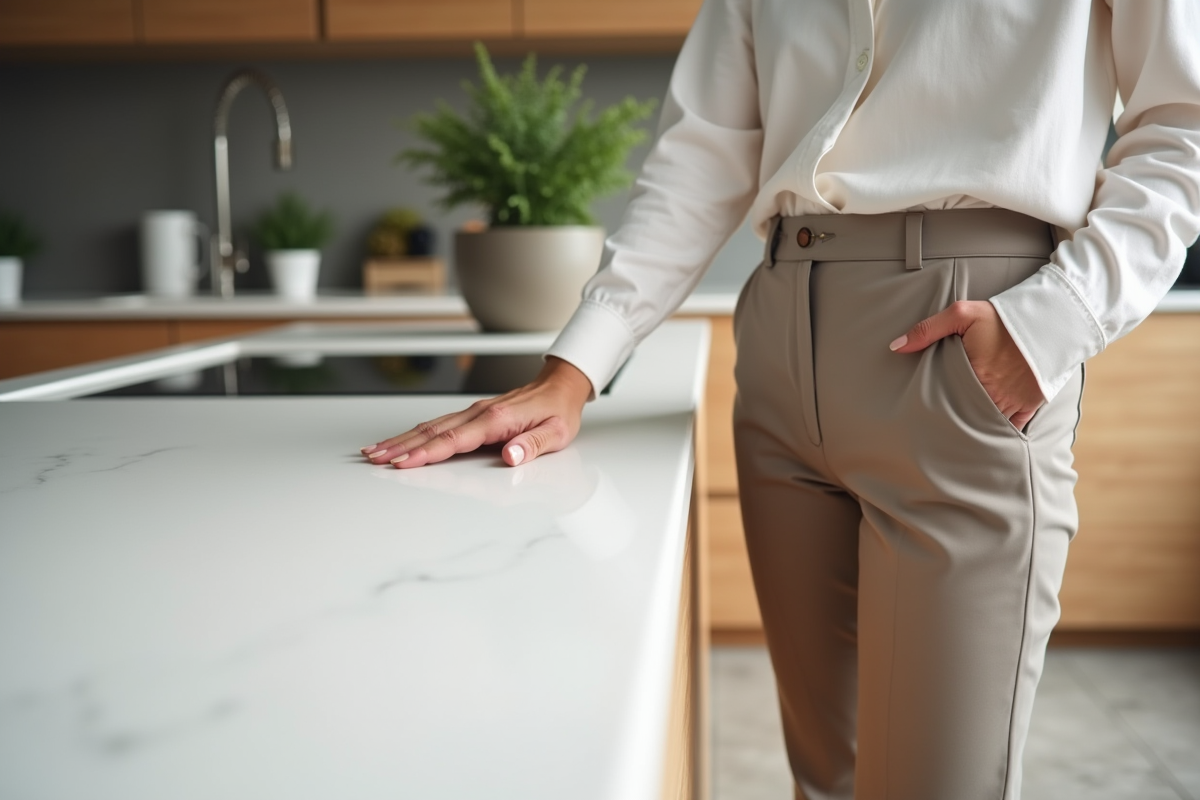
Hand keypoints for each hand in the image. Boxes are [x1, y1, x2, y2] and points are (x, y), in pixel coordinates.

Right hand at [360, 356, 592, 468]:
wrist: (561, 387)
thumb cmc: (559, 412)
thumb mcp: (556, 434)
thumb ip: (533, 446)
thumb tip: (511, 457)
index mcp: (497, 420)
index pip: (455, 440)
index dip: (427, 453)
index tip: (403, 463)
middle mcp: (479, 413)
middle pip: (432, 432)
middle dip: (401, 446)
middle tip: (375, 459)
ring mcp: (473, 413)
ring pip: (430, 427)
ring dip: (401, 439)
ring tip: (375, 451)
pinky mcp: (472, 415)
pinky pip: (438, 425)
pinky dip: (415, 433)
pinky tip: (401, 440)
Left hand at [889, 300, 1044, 429]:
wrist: (1051, 319)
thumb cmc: (1002, 317)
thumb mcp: (963, 314)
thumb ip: (927, 329)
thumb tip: (895, 347)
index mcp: (973, 374)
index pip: (946, 399)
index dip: (935, 406)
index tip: (923, 412)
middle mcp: (993, 393)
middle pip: (966, 415)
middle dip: (953, 420)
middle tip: (936, 429)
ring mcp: (1013, 401)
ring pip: (987, 424)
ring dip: (975, 427)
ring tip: (957, 435)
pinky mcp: (1031, 404)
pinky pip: (1013, 427)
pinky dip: (1000, 430)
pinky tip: (986, 434)